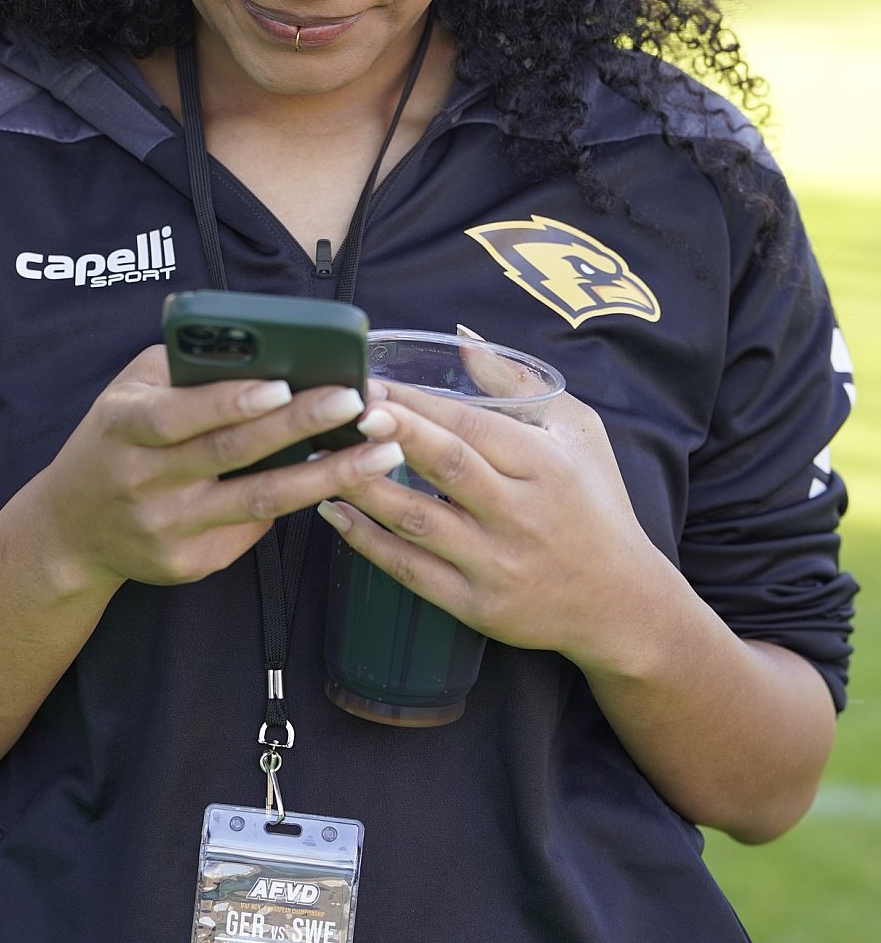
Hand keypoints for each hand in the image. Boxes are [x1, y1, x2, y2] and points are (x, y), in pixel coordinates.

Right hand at [32, 346, 402, 594]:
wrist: (70, 532)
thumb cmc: (114, 439)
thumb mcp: (129, 391)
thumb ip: (184, 369)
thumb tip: (266, 348)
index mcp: (123, 428)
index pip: (179, 415)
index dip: (230, 401)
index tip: (283, 382)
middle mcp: (144, 483)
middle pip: (232, 455)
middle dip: (300, 427)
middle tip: (356, 403)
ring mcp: (168, 530)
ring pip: (260, 502)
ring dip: (327, 475)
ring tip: (381, 452)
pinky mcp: (191, 564)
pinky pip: (254, 528)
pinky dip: (303, 501)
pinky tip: (347, 481)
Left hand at [316, 378, 661, 672]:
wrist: (622, 605)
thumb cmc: (596, 504)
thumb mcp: (578, 432)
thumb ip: (517, 384)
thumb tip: (462, 336)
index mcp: (545, 466)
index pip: (473, 426)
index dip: (419, 404)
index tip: (372, 383)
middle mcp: (520, 515)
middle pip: (446, 467)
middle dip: (391, 434)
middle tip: (344, 408)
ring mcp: (496, 564)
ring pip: (418, 521)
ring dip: (364, 486)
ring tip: (321, 456)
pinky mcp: (477, 607)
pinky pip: (411, 572)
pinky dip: (367, 541)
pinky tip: (335, 511)